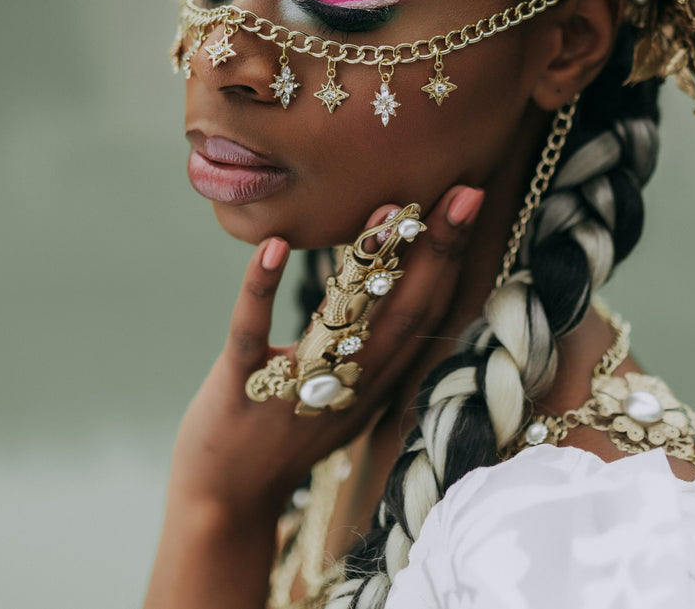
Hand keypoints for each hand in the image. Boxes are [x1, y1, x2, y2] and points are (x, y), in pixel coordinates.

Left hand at [166, 184, 485, 518]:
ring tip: (387, 209)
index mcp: (376, 381)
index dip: (451, 256)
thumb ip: (374, 351)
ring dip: (366, 263)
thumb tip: (396, 284)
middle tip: (462, 192)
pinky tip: (274, 245)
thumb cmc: (285, 437)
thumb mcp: (346, 397)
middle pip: (404, 312)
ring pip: (342, 321)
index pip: (425, 312)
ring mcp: (296, 389)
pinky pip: (253, 332)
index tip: (469, 200)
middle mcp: (348, 385)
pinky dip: (262, 288)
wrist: (225, 502)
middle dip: (436, 249)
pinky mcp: (241, 387)